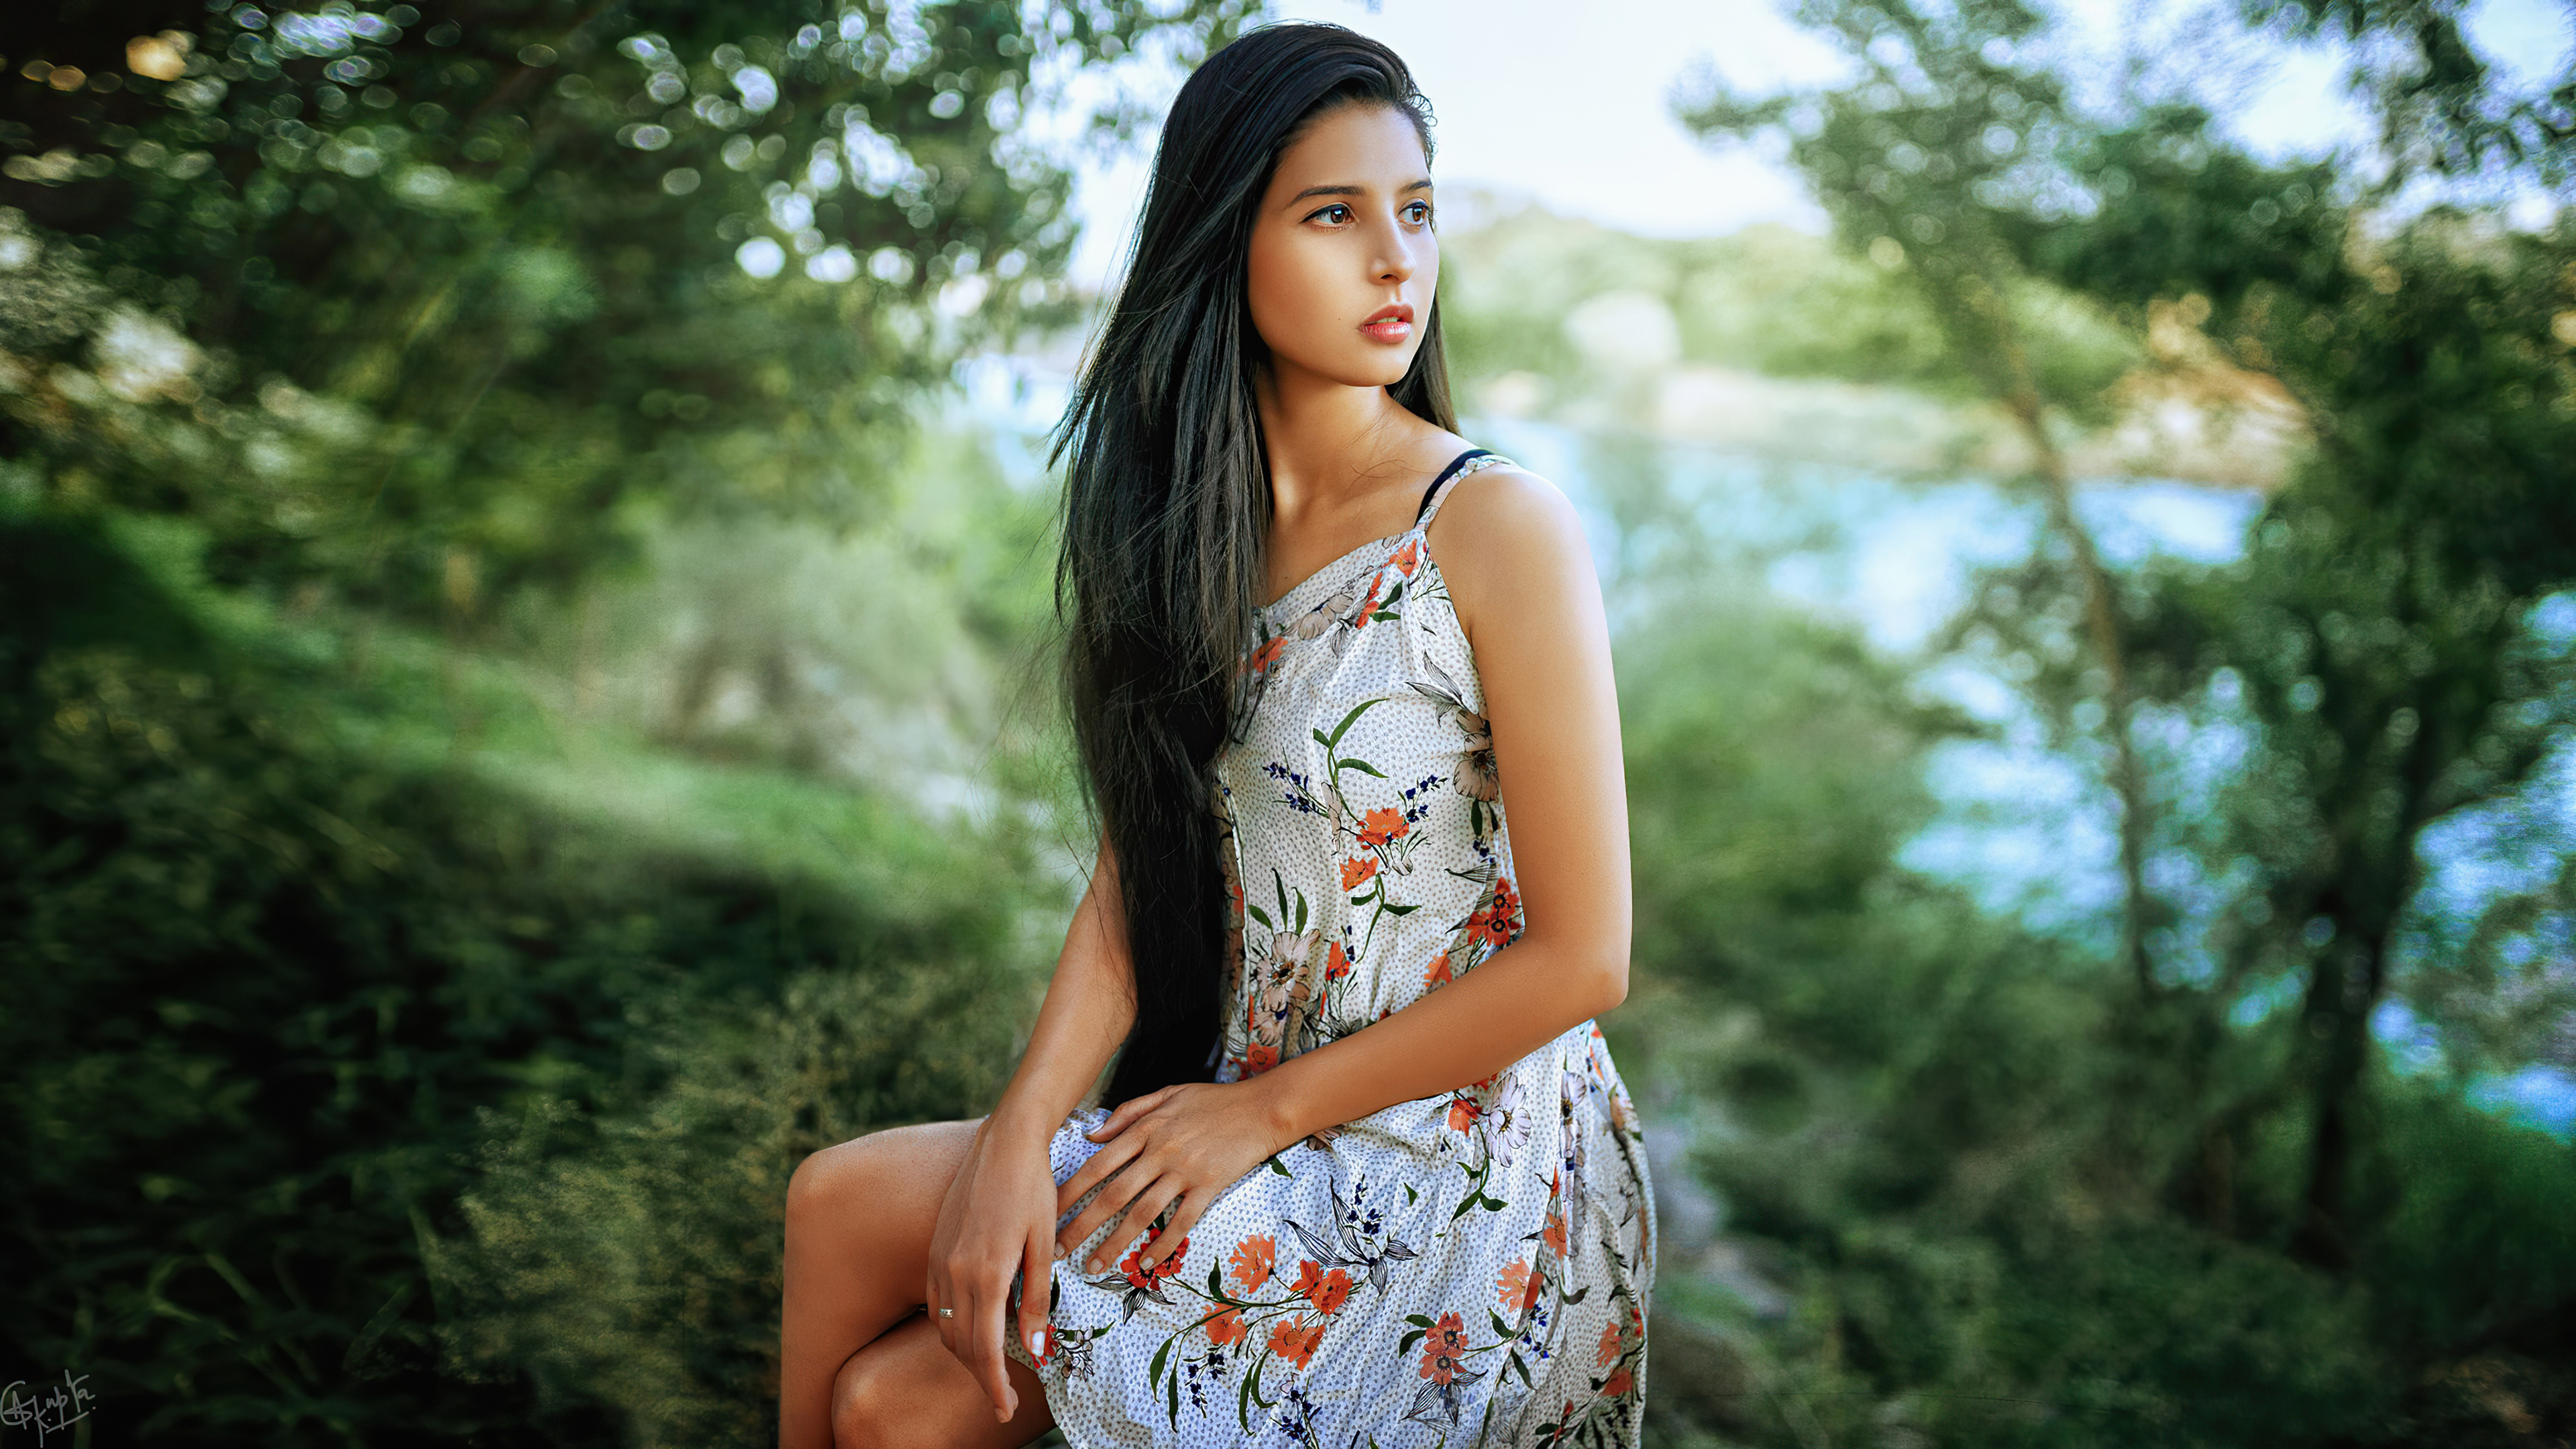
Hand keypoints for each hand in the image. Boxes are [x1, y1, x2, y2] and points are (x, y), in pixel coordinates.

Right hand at [926, 1117, 1059, 1425]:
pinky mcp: (934, 1249)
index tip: (1003, 1410)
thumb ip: (1037, 1300)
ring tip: (989, 1368)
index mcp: (987, 1275)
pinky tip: (968, 1329)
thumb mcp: (1044, 1245)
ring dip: (963, 1354)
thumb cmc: (1033, 1189)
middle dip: (980, 1378)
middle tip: (1001, 1400)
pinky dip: (949, 1326)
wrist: (1004, 1142)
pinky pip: (934, 1303)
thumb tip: (1036, 1350)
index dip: (993, 1386)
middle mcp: (955, 1272)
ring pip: (944, 1327)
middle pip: (960, 1345)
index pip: (983, 1350)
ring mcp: (940, 1260)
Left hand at [1053, 1081, 1290, 1276]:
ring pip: (1142, 1213)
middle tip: (1058, 1249)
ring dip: (1115, 1243)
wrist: (1260, 1108)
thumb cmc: (1212, 1101)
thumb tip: (1093, 1135)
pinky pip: (1182, 1221)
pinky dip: (1162, 1244)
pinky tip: (1145, 1263)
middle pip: (1113, 1194)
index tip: (1048, 1210)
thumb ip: (1129, 1113)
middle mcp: (1161, 1151)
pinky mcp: (1209, 1187)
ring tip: (1094, 1266)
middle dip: (1082, 1225)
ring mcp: (1186, 1171)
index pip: (1099, 1164)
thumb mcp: (1168, 1093)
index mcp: (1147, 1128)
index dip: (1071, 1190)